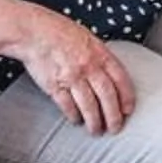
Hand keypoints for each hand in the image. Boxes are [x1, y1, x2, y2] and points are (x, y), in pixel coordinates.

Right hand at [17, 10, 134, 134]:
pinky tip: (76, 121)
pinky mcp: (54, 85)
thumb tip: (110, 74)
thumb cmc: (60, 32)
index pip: (120, 79)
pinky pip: (67, 106)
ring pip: (89, 105)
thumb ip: (100, 56)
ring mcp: (71, 77)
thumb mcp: (88, 39)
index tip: (128, 110)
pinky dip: (73, 116)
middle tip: (115, 128)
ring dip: (94, 122)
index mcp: (100, 53)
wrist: (33, 31)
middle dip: (113, 116)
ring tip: (96, 131)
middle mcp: (89, 66)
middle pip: (107, 96)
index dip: (126, 97)